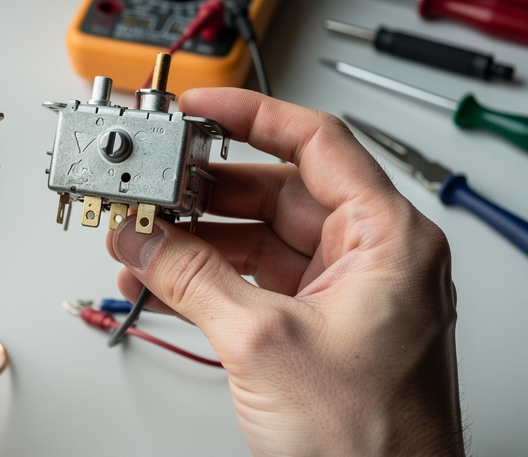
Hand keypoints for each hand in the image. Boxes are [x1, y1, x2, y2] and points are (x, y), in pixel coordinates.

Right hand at [109, 88, 462, 455]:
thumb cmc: (374, 442)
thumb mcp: (264, 343)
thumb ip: (191, 279)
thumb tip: (143, 238)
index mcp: (387, 241)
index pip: (318, 143)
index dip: (253, 115)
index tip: (202, 105)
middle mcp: (367, 259)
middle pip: (275, 192)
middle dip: (204, 190)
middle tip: (151, 184)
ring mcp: (338, 294)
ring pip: (255, 238)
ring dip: (194, 237)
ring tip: (141, 234)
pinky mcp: (311, 326)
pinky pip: (248, 280)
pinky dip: (203, 275)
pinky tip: (158, 273)